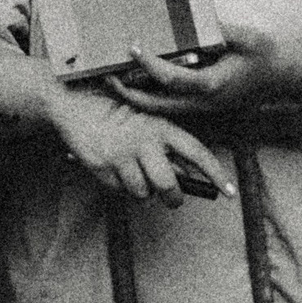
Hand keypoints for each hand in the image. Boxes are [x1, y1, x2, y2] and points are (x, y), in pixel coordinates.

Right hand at [44, 84, 233, 207]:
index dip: (216, 175)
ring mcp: (121, 154)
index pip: (196, 153)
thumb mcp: (145, 123)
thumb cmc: (115, 115)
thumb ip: (167, 148)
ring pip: (143, 193)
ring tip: (130, 170)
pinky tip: (112, 167)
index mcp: (160, 126)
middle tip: (171, 198)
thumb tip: (188, 177)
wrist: (72, 104)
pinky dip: (119, 185)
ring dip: (140, 189)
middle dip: (172, 198)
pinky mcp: (102, 166)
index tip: (230, 194)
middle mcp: (143, 140)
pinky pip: (120, 191)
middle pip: (169, 186)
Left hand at [106, 21, 290, 116]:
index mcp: (213, 85)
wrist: (285, 75)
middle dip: (129, 92)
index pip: (172, 79)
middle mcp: (204, 102)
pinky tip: (135, 83)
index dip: (149, 64)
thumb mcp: (247, 37)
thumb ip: (223, 29)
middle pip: (157, 105)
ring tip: (113, 79)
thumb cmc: (266, 54)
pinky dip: (150, 98)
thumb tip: (200, 16)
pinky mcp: (203, 106)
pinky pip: (170, 107)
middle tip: (106, 74)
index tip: (132, 46)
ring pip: (161, 110)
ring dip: (136, 98)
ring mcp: (203, 108)